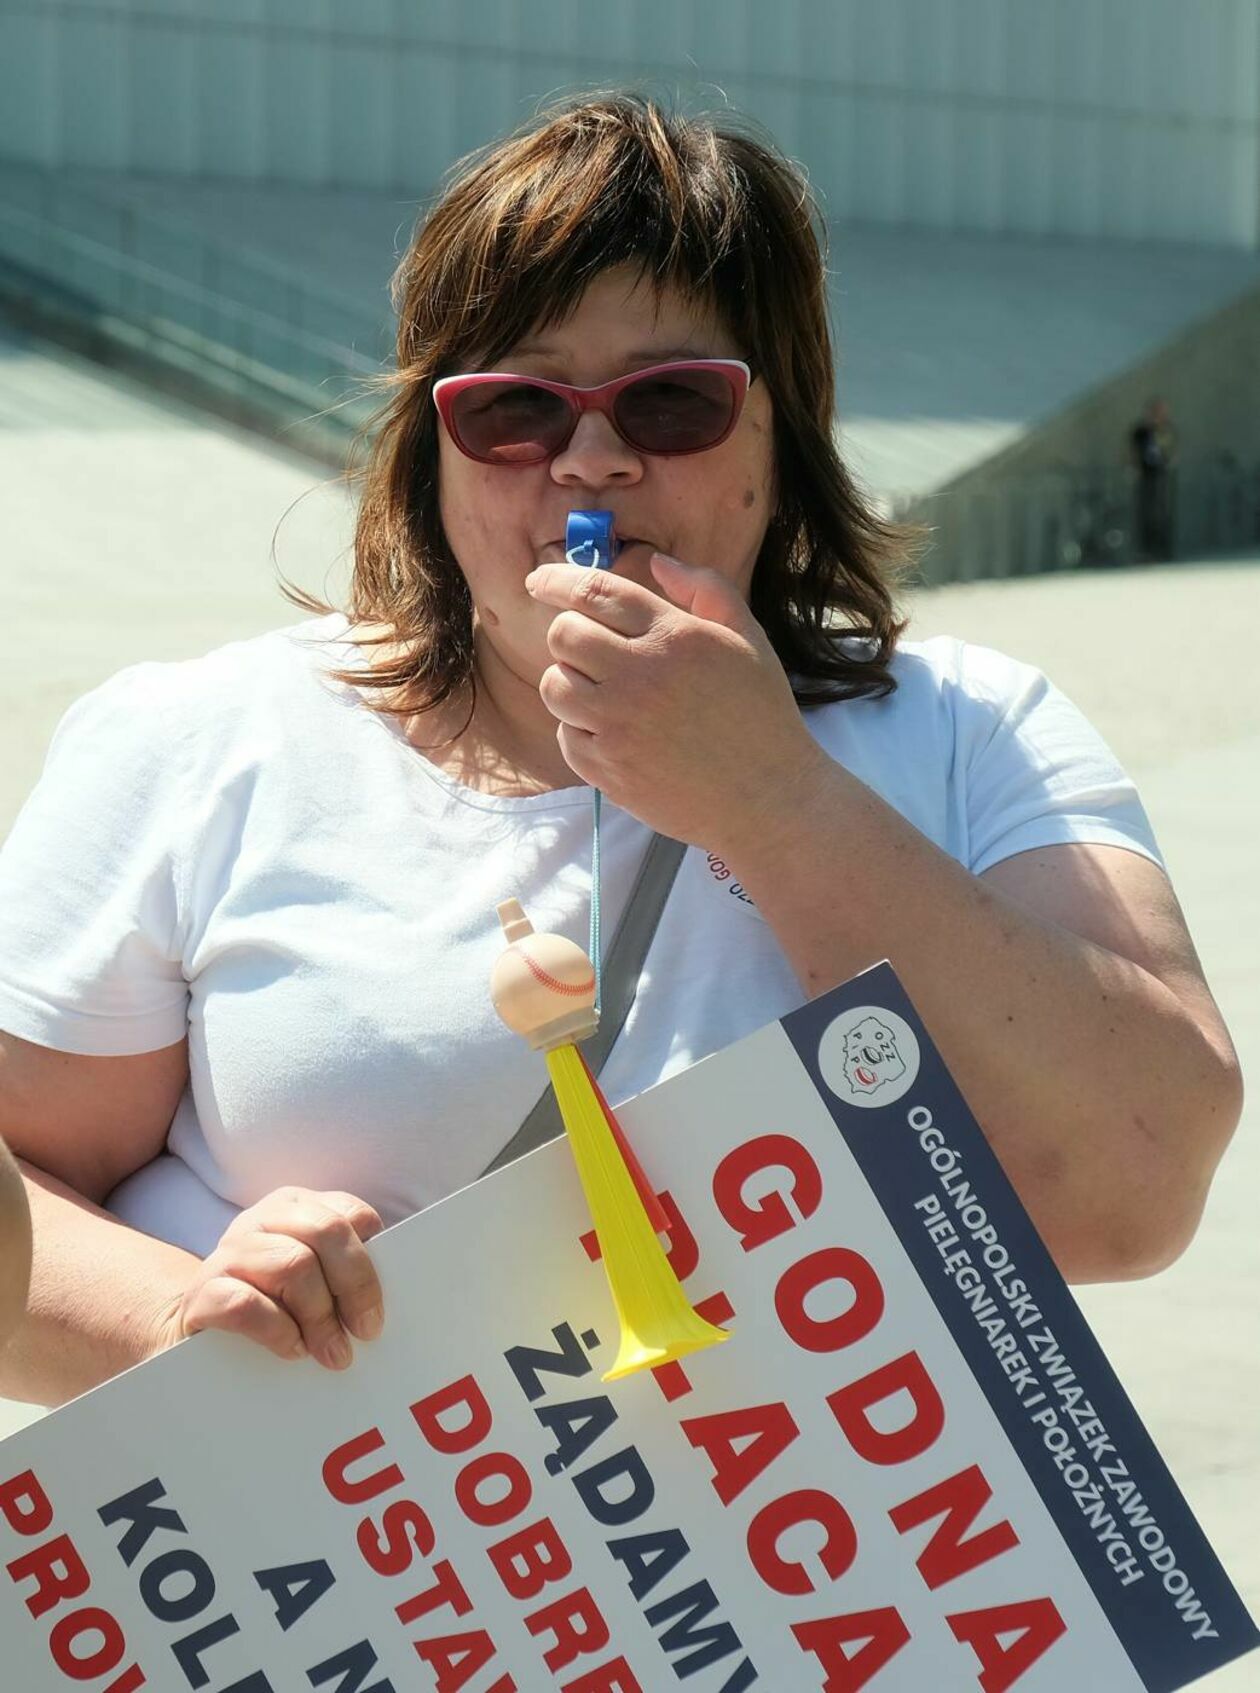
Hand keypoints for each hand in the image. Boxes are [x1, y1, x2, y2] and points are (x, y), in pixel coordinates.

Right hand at [154, 1187, 384, 1369]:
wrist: (198, 1321)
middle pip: (326, 1232)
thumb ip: (341, 1269)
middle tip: (366, 1332)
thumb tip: (379, 1301)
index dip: (371, 1260)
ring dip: (320, 1316)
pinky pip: (248, 1304)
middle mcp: (261, 1220)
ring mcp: (228, 1253)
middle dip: (355, 1285)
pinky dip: (280, 1331)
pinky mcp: (202, 1293)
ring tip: (333, 1352)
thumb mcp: (311, 1274)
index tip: (378, 1305)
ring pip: (292, 1265)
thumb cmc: (270, 1298)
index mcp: (295, 1206)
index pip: (349, 1214)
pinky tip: (293, 1349)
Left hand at [526, 553, 827, 848]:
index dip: (556, 580)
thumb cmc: (761, 715)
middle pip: (563, 636)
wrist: (767, 797)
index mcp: (675, 637)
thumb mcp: (748, 639)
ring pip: (554, 686)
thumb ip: (706, 589)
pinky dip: (580, 731)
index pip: (594, 592)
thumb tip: (657, 562)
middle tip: (589, 649)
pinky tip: (615, 734)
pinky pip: (565, 736)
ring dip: (571, 683)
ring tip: (603, 694)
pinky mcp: (608, 770)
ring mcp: (619, 726)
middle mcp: (641, 676)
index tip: (540, 580)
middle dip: (569, 634)